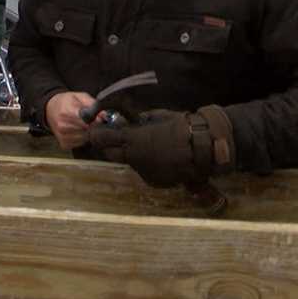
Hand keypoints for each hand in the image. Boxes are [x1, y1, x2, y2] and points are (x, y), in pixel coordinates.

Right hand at [44, 91, 97, 150]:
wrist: (50, 108)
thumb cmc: (65, 102)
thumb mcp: (79, 96)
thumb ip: (93, 104)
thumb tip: (103, 115)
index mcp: (67, 112)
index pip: (86, 121)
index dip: (95, 120)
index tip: (96, 118)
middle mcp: (63, 125)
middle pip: (87, 131)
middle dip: (92, 126)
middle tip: (89, 120)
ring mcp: (62, 136)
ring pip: (85, 139)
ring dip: (87, 133)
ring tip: (81, 125)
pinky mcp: (63, 144)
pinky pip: (80, 144)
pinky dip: (82, 139)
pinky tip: (77, 131)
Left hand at [87, 105, 235, 187]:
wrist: (204, 148)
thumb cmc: (181, 126)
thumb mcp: (157, 117)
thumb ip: (139, 121)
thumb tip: (127, 121)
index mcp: (133, 139)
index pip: (103, 139)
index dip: (96, 135)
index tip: (94, 130)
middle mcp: (134, 158)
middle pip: (110, 154)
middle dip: (109, 147)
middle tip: (115, 139)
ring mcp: (144, 171)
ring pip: (129, 163)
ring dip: (130, 155)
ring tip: (145, 147)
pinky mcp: (155, 181)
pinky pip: (144, 171)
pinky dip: (146, 165)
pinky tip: (158, 158)